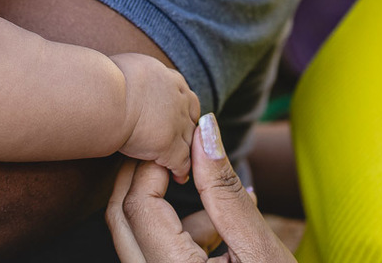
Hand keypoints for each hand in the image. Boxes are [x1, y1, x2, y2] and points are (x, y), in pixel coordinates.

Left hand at [107, 113, 296, 262]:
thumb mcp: (259, 249)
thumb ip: (224, 191)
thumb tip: (205, 130)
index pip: (138, 207)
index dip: (154, 165)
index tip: (182, 142)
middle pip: (122, 219)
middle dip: (147, 178)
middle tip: (180, 152)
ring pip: (136, 237)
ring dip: (168, 208)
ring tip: (222, 194)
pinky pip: (154, 255)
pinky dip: (181, 233)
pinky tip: (222, 227)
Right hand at [112, 53, 199, 181]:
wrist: (107, 95)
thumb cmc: (104, 78)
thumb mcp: (126, 67)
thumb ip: (134, 76)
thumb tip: (122, 77)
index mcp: (170, 79)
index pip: (186, 97)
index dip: (182, 110)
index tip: (177, 120)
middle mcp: (179, 100)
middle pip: (191, 120)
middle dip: (187, 132)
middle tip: (181, 144)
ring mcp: (176, 124)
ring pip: (188, 142)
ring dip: (185, 153)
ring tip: (181, 165)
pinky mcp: (169, 145)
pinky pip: (181, 162)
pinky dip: (181, 170)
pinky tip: (178, 177)